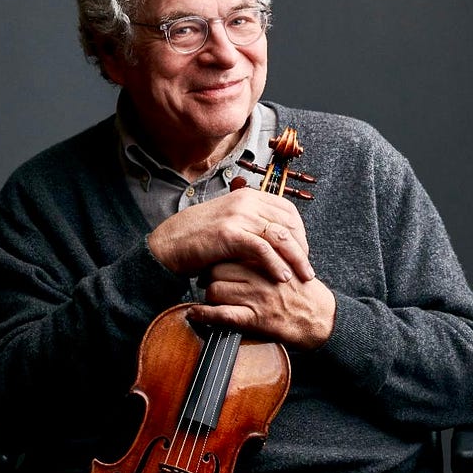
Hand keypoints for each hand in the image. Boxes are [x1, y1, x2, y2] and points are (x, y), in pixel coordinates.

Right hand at [147, 189, 312, 282]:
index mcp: (246, 195)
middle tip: (305, 268)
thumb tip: (274, 235)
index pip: (287, 209)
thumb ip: (249, 223)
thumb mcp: (227, 222)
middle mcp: (245, 200)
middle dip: (302, 248)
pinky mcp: (230, 233)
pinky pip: (263, 248)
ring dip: (295, 258)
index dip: (300, 232)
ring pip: (280, 236)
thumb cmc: (196, 238)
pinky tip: (282, 278)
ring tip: (302, 276)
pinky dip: (276, 264)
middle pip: (289, 222)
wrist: (167, 245)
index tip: (302, 251)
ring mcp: (237, 215)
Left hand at [189, 261, 336, 349]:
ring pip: (217, 290)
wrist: (323, 320)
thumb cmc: (303, 292)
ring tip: (211, 297)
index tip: (214, 260)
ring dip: (209, 295)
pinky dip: (204, 315)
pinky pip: (222, 315)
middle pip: (219, 268)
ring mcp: (258, 298)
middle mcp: (262, 276)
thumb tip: (243, 243)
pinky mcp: (256, 320)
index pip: (232, 250)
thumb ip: (268, 252)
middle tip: (207, 279)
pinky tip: (194, 314)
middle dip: (209, 275)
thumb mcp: (289, 263)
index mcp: (270, 259)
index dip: (219, 256)